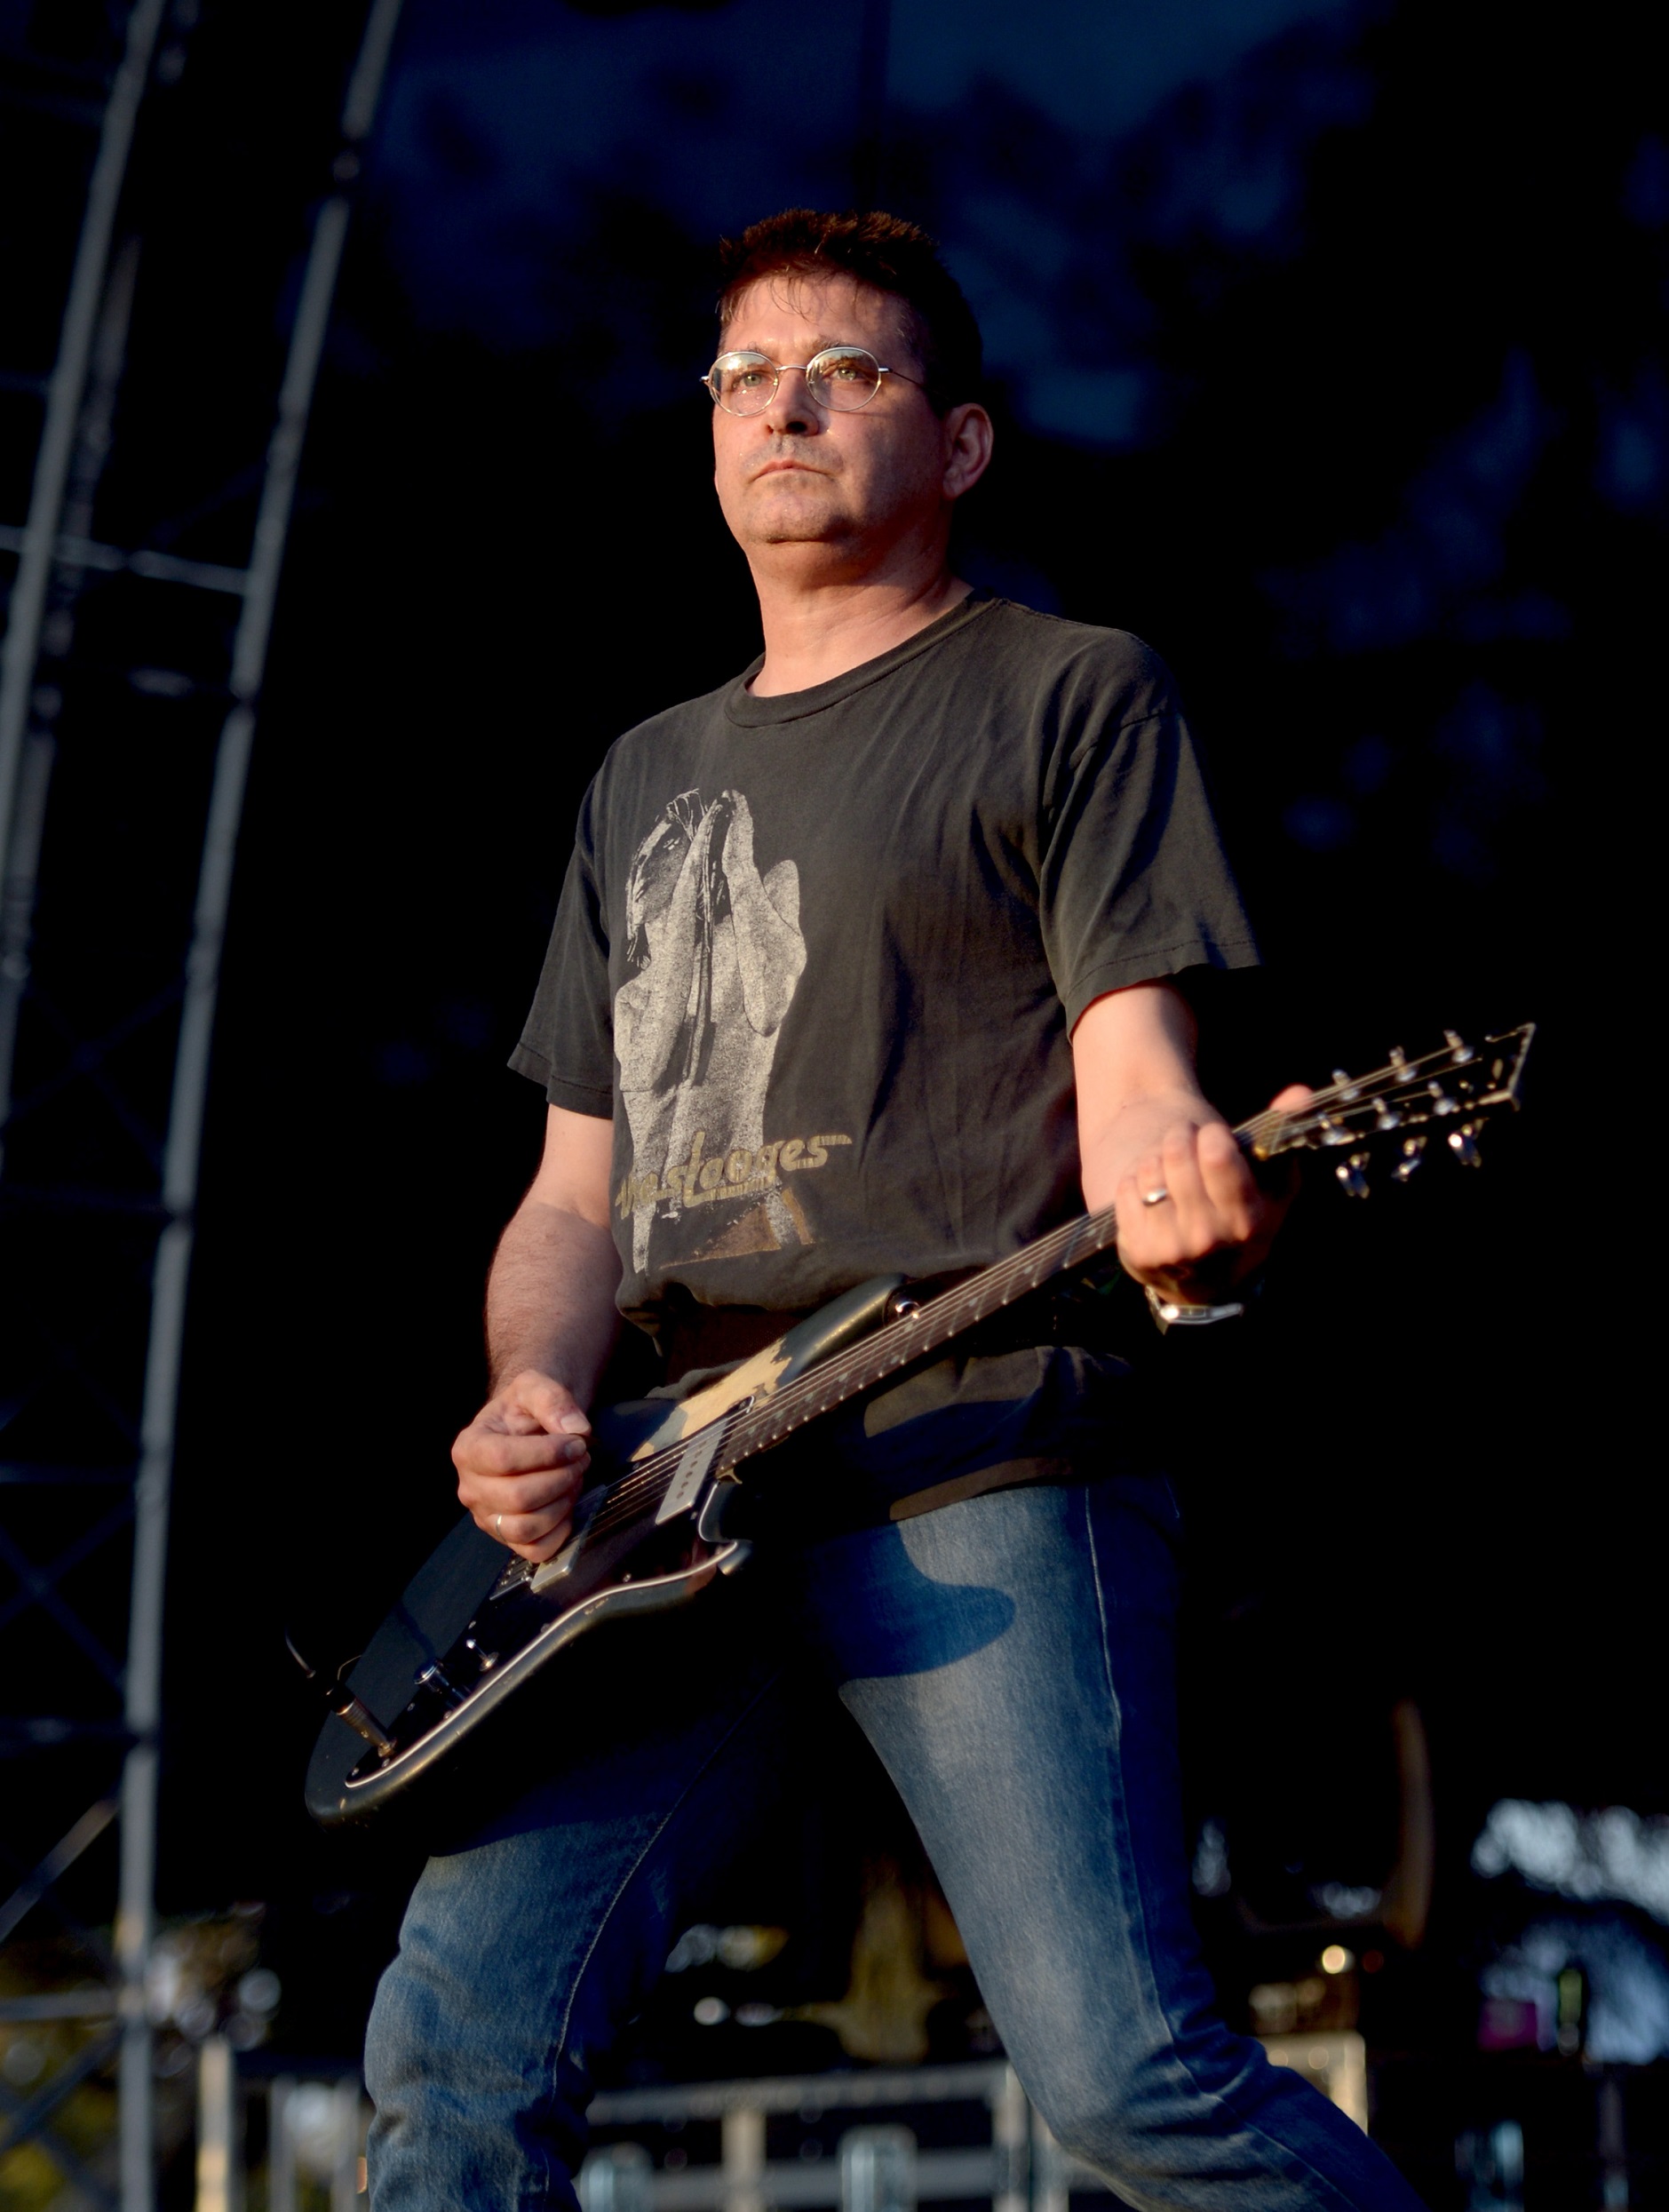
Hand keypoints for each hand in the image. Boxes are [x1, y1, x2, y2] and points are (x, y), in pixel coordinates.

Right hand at [452, 1370, 591, 1562]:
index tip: (576, 1442)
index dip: (547, 1453)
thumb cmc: (525, 1410)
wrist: (526, 1429)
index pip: (503, 1459)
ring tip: (573, 1479)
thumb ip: (553, 1399)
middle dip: (561, 1477)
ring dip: (562, 1502)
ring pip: (526, 1527)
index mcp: (468, 1448)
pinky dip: (560, 1531)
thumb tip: (576, 1429)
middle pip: (517, 1497)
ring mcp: (487, 1517)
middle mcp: (470, 1488)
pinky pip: (536, 1550)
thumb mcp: (534, 1387)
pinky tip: (566, 1504)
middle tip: (580, 1459)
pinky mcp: (508, 1538)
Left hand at [1114, 1084, 1311, 1304]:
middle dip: (1180, 1138)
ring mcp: (1171, 1249)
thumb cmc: (1240, 1220)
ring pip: (1149, 1170)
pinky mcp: (1137, 1251)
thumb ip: (1284, 1135)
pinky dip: (1135, 1182)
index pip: (1217, 1155)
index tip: (1211, 1137)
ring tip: (1169, 1170)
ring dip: (1156, 1160)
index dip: (1210, 1135)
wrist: (1205, 1281)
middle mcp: (1209, 1239)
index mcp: (1247, 1222)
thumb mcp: (1271, 1185)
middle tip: (1184, 1142)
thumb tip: (1300, 1092)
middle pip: (1178, 1154)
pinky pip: (1126, 1189)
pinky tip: (1151, 1194)